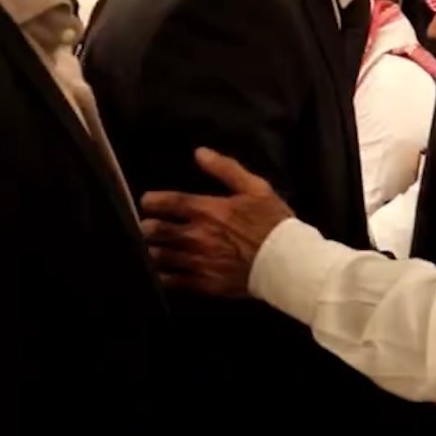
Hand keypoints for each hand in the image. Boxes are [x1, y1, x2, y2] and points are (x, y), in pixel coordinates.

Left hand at [141, 148, 293, 295]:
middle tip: (149, 227)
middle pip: (156, 231)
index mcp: (206, 210)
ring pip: (160, 256)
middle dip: (149, 227)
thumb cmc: (273, 222)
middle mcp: (196, 236)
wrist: (288, 262)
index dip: (151, 201)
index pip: (167, 202)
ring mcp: (198, 261)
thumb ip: (225, 169)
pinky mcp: (204, 283)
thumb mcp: (255, 188)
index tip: (148, 202)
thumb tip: (199, 152)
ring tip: (156, 248)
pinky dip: (164, 275)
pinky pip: (173, 281)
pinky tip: (166, 271)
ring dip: (154, 250)